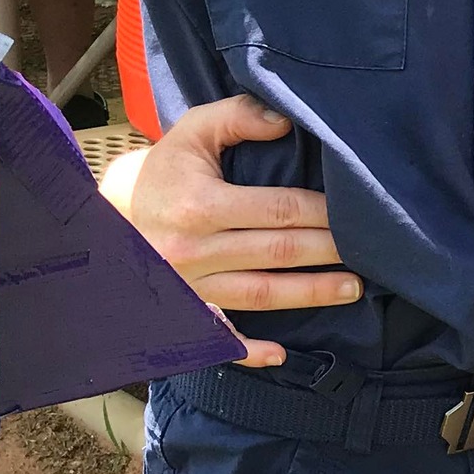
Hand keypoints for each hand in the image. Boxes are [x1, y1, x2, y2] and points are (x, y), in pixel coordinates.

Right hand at [100, 94, 359, 366]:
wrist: (101, 219)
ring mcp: (187, 288)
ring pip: (261, 295)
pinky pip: (217, 336)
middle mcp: (193, 252)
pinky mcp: (180, 312)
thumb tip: (285, 120)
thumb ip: (239, 117)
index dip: (321, 213)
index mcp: (200, 206)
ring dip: (310, 294)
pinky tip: (280, 356)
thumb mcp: (193, 132)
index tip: (356, 213)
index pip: (278, 210)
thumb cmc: (163, 171)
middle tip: (372, 254)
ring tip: (352, 290)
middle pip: (277, 254)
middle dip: (328, 254)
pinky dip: (247, 351)